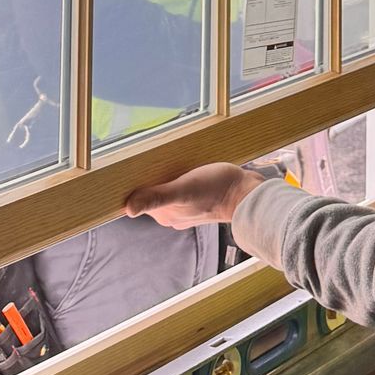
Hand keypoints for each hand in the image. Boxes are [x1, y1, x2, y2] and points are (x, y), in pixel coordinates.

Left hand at [123, 163, 264, 227]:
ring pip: (166, 190)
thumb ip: (157, 198)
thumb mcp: (184, 190)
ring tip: (166, 160)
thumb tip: (128, 209)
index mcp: (165, 215)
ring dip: (164, 176)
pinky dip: (178, 178)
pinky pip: (180, 187)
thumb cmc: (216, 191)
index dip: (134, 186)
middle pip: (152, 194)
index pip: (140, 200)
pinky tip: (183, 167)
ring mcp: (186, 207)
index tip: (131, 170)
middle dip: (149, 179)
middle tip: (148, 159)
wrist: (246, 193)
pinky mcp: (198, 198)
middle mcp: (173, 214)